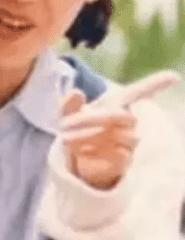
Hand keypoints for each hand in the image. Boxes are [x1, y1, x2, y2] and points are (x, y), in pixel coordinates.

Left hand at [58, 70, 179, 190]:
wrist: (78, 163)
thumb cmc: (76, 133)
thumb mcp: (67, 117)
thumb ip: (69, 104)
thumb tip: (76, 92)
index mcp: (117, 107)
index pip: (139, 92)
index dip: (156, 84)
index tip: (175, 77)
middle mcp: (128, 124)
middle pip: (120, 117)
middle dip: (92, 119)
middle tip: (65, 124)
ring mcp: (129, 143)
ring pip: (117, 136)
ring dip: (88, 137)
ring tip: (65, 139)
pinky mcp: (125, 161)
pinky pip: (116, 155)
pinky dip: (94, 152)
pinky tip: (79, 153)